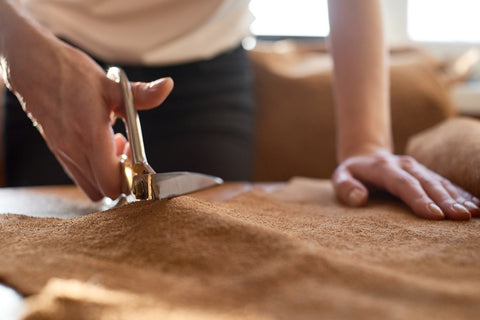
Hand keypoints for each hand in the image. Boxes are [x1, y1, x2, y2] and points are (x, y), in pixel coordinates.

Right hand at [6, 34, 172, 200]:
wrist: (31, 66)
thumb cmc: (70, 73)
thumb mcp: (111, 84)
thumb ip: (142, 93)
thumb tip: (167, 86)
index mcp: (90, 136)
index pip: (113, 183)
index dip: (132, 178)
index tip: (139, 158)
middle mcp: (74, 150)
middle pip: (105, 191)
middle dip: (123, 178)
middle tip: (127, 151)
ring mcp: (64, 153)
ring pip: (92, 187)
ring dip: (108, 174)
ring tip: (113, 147)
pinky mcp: (58, 151)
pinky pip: (80, 175)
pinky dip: (95, 169)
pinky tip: (99, 144)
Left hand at [332, 150, 479, 219]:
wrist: (366, 156)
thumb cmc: (352, 173)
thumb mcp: (340, 177)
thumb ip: (345, 187)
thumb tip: (360, 197)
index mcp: (384, 168)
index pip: (403, 183)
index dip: (419, 198)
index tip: (434, 215)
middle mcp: (405, 166)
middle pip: (427, 183)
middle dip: (445, 200)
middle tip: (460, 217)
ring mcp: (418, 169)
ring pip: (440, 182)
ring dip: (457, 198)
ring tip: (471, 214)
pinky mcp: (427, 174)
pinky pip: (446, 183)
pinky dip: (462, 194)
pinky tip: (475, 206)